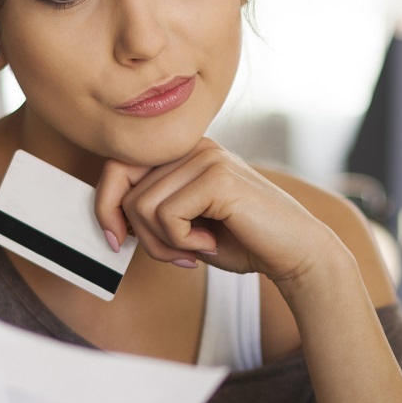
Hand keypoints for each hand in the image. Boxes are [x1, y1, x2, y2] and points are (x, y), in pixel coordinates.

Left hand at [93, 139, 346, 292]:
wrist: (296, 253)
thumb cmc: (244, 242)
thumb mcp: (186, 227)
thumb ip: (152, 215)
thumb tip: (110, 220)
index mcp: (184, 153)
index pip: (119, 166)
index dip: (106, 205)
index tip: (115, 240)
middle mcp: (193, 147)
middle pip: (126, 190)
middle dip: (141, 236)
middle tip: (174, 255)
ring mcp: (206, 157)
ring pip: (142, 206)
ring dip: (163, 244)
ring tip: (195, 251)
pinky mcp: (217, 176)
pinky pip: (166, 215)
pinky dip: (181, 242)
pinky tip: (210, 245)